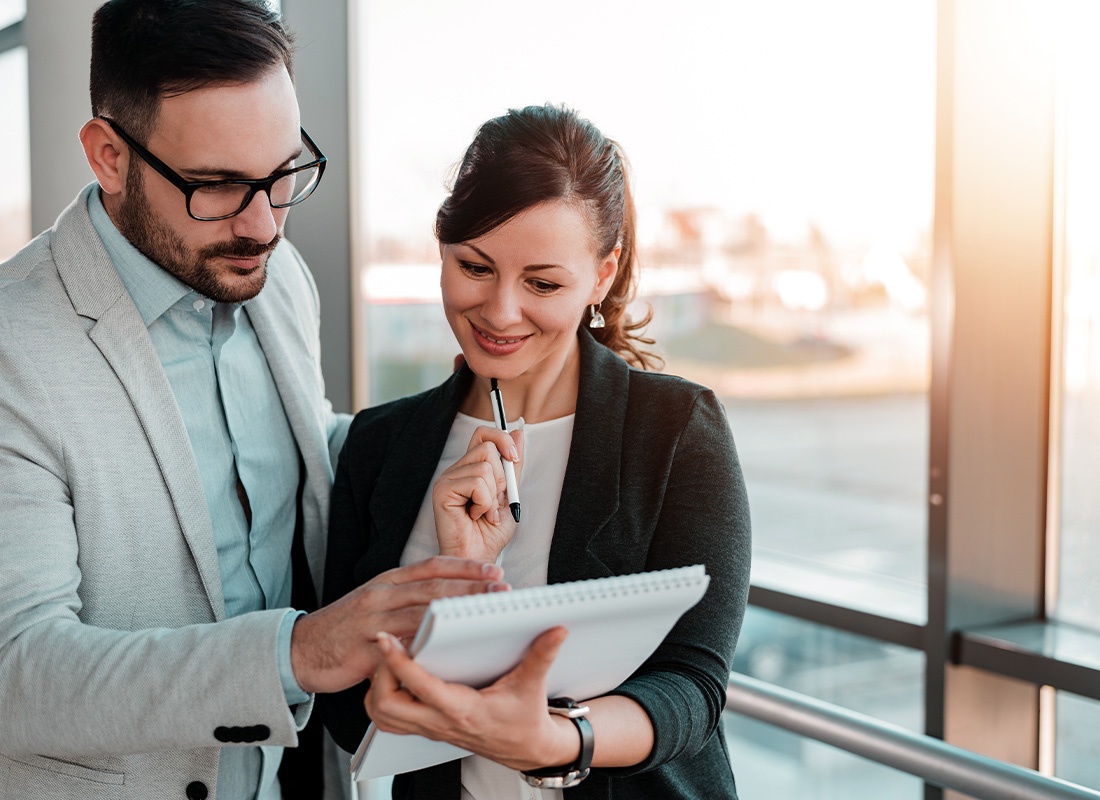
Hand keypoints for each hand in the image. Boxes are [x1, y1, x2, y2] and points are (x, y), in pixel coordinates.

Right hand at [289, 557, 507, 693]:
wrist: (300, 650)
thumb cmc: (346, 629)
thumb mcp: (376, 603)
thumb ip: (408, 600)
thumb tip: (452, 602)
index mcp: (387, 581)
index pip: (432, 566)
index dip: (465, 566)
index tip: (494, 569)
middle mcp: (381, 594)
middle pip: (433, 587)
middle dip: (471, 587)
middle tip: (502, 590)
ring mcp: (372, 620)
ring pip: (421, 613)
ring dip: (455, 615)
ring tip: (484, 618)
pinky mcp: (363, 647)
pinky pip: (400, 647)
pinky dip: (425, 647)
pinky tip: (449, 651)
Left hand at [365, 626, 580, 771]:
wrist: (526, 749)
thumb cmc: (525, 719)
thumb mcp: (533, 686)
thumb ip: (542, 655)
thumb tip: (557, 629)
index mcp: (462, 710)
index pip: (420, 687)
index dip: (399, 662)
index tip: (387, 638)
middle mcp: (439, 722)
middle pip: (387, 705)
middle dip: (379, 673)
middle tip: (386, 645)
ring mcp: (429, 728)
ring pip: (381, 715)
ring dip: (376, 686)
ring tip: (388, 658)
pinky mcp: (426, 727)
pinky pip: (389, 718)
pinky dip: (381, 697)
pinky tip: (393, 676)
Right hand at [432, 426, 523, 561]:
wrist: (479, 558)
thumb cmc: (489, 533)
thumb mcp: (510, 495)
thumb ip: (512, 467)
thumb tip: (519, 434)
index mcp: (470, 468)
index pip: (483, 434)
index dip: (501, 438)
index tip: (514, 457)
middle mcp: (457, 470)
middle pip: (488, 448)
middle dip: (502, 478)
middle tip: (495, 501)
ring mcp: (447, 479)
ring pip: (485, 467)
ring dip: (493, 495)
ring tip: (485, 512)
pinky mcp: (442, 490)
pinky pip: (476, 483)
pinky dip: (485, 503)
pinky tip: (475, 515)